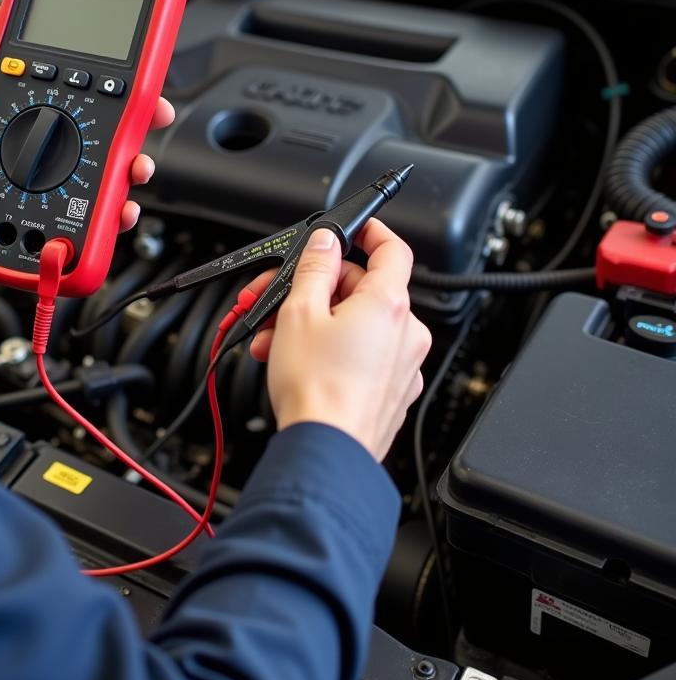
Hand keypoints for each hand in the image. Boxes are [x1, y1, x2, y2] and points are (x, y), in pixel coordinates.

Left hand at [0, 7, 174, 266]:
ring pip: (87, 183)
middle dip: (126, 140)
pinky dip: (95, 222)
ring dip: (119, 181)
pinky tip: (110, 215)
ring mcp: (25, 184)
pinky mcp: (21, 217)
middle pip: (88, 142)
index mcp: (8, 111)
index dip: (105, 93)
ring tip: (132, 178)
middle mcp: (22, 146)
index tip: (134, 90)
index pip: (69, 96)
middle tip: (143, 138)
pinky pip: (66, 220)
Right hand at [246, 219, 430, 461]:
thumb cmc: (316, 389)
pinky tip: (295, 361)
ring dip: (313, 323)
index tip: (353, 228)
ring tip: (273, 338)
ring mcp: (402, 366)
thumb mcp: (299, 312)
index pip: (393, 249)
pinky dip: (330, 350)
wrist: (325, 452)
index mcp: (388, 304)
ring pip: (356, 325)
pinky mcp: (391, 392)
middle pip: (362, 290)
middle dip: (314, 290)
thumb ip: (314, 268)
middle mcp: (405, 333)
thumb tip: (325, 242)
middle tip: (276, 297)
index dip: (372, 231)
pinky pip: (362, 356)